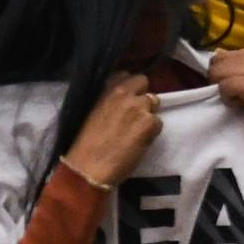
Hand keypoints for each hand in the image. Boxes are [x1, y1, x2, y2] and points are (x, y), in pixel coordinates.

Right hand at [64, 74, 161, 188]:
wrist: (88, 168)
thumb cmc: (85, 145)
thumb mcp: (92, 111)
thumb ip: (108, 100)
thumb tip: (122, 97)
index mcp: (106, 89)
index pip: (127, 76)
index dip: (130, 88)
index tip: (127, 99)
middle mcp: (124, 93)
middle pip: (144, 83)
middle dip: (141, 97)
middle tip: (135, 116)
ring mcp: (139, 107)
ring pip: (154, 104)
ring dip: (148, 115)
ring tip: (136, 132)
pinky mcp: (149, 123)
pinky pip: (158, 123)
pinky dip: (152, 132)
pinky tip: (139, 142)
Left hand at [209, 46, 243, 161]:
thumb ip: (234, 67)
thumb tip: (213, 57)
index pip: (218, 56)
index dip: (222, 76)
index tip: (241, 88)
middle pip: (215, 64)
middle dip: (221, 82)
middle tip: (242, 95)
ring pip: (217, 74)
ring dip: (226, 92)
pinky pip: (224, 87)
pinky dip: (230, 100)